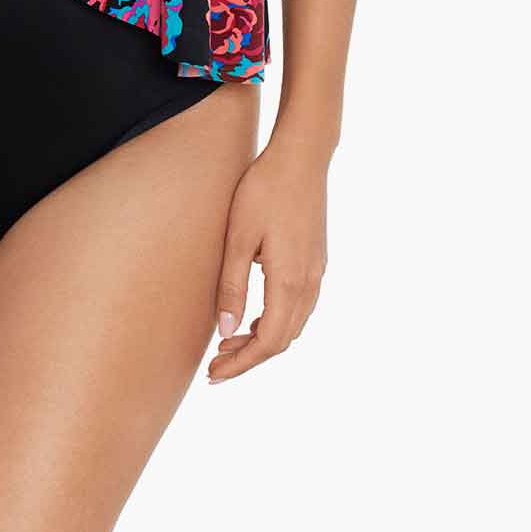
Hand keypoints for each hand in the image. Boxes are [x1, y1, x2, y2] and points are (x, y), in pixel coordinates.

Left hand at [207, 135, 328, 382]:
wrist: (302, 156)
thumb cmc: (264, 190)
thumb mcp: (238, 237)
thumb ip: (232, 286)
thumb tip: (226, 332)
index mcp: (289, 281)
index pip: (268, 342)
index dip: (242, 364)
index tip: (214, 375)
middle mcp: (309, 282)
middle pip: (282, 340)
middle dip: (249, 357)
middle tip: (215, 364)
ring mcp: (317, 271)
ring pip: (293, 325)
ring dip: (263, 340)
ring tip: (229, 342)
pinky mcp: (316, 260)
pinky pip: (299, 307)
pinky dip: (276, 321)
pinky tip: (254, 315)